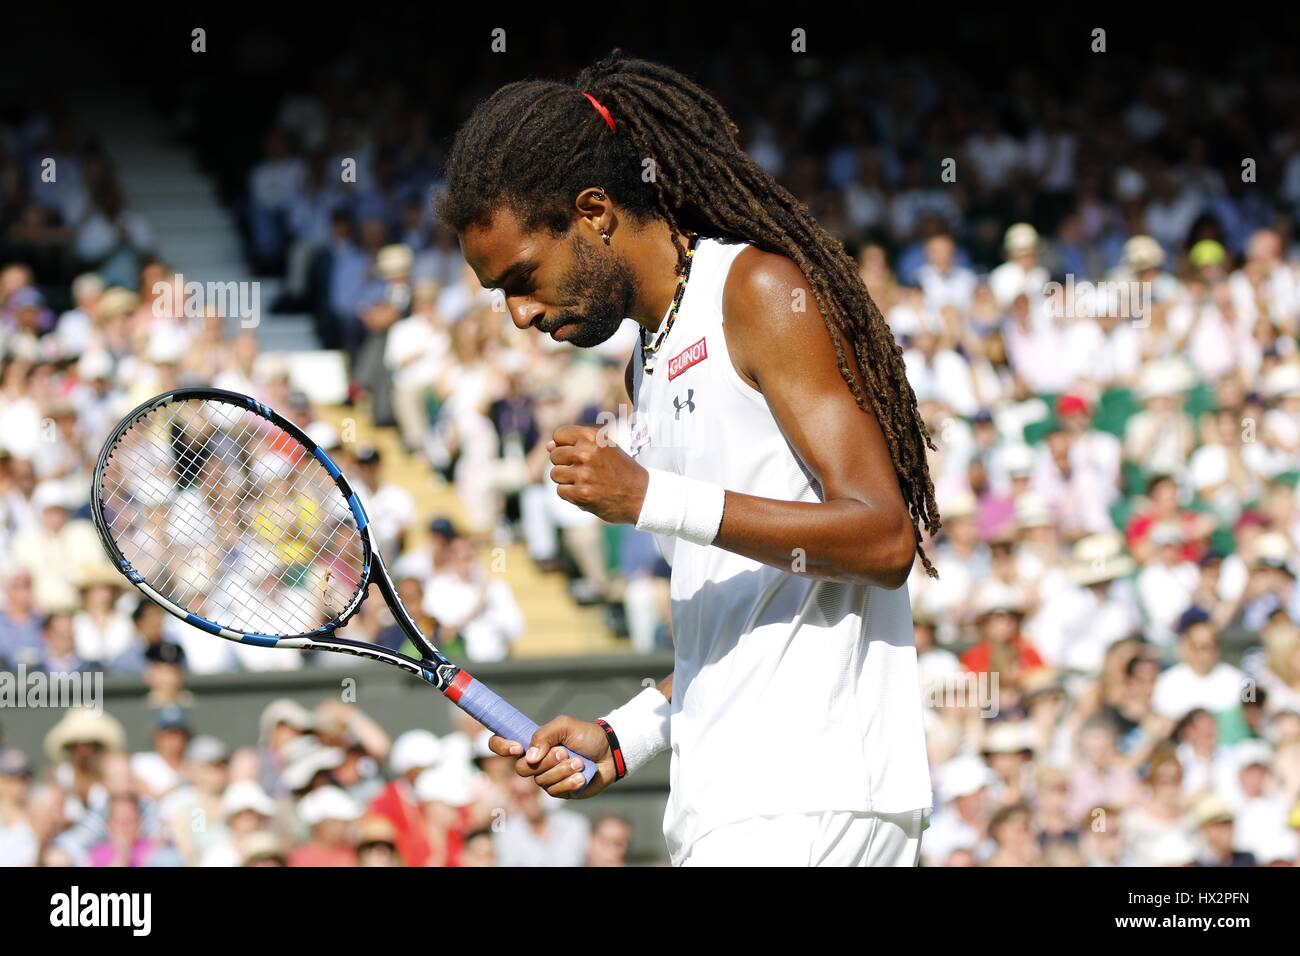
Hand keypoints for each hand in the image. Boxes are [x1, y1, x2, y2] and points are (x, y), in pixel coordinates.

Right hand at [487, 715, 617, 798]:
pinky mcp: (560, 792)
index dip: (502, 747)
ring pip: (541, 781)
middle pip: (522, 769)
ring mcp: (546, 778)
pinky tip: (582, 776)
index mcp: (532, 744)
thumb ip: (544, 735)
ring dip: (562, 771)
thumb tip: (529, 757)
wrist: (610, 752)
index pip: (500, 745)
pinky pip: (556, 791)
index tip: (517, 748)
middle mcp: (535, 762)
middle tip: (565, 752)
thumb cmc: (586, 736)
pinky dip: (570, 782)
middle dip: (546, 761)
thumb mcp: (564, 726)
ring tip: (579, 763)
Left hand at [548, 424, 648, 524]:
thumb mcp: (603, 449)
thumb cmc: (621, 470)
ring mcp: (583, 474)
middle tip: (585, 471)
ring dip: (567, 481)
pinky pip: (561, 491)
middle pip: (554, 456)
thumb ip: (575, 444)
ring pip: (555, 474)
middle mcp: (586, 452)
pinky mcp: (582, 494)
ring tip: (586, 482)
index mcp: (592, 437)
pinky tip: (586, 493)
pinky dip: (571, 495)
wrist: (641, 495)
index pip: (558, 435)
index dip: (564, 445)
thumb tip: (548, 446)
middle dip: (565, 464)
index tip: (577, 454)